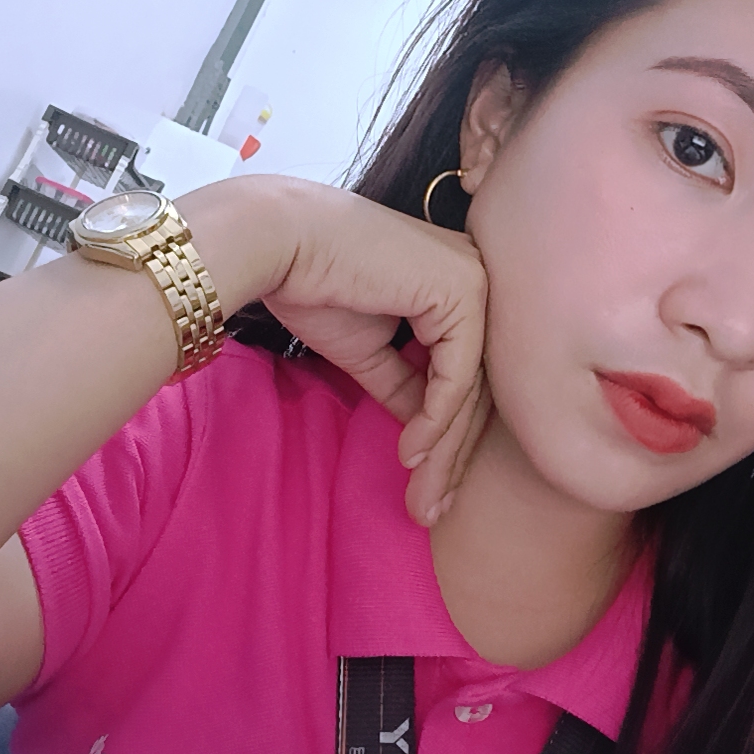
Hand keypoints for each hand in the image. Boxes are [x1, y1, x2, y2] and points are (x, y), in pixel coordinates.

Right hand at [261, 180, 490, 524]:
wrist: (276, 242)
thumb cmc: (312, 284)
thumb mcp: (369, 349)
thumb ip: (405, 384)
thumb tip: (426, 433)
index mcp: (458, 284)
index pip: (465, 373)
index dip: (448, 437)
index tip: (428, 489)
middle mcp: (477, 277)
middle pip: (475, 384)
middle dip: (451, 456)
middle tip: (430, 511)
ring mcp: (475, 281)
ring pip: (470, 387)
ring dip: (444, 451)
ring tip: (424, 501)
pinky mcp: (463, 290)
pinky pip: (458, 374)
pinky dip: (437, 420)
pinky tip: (411, 454)